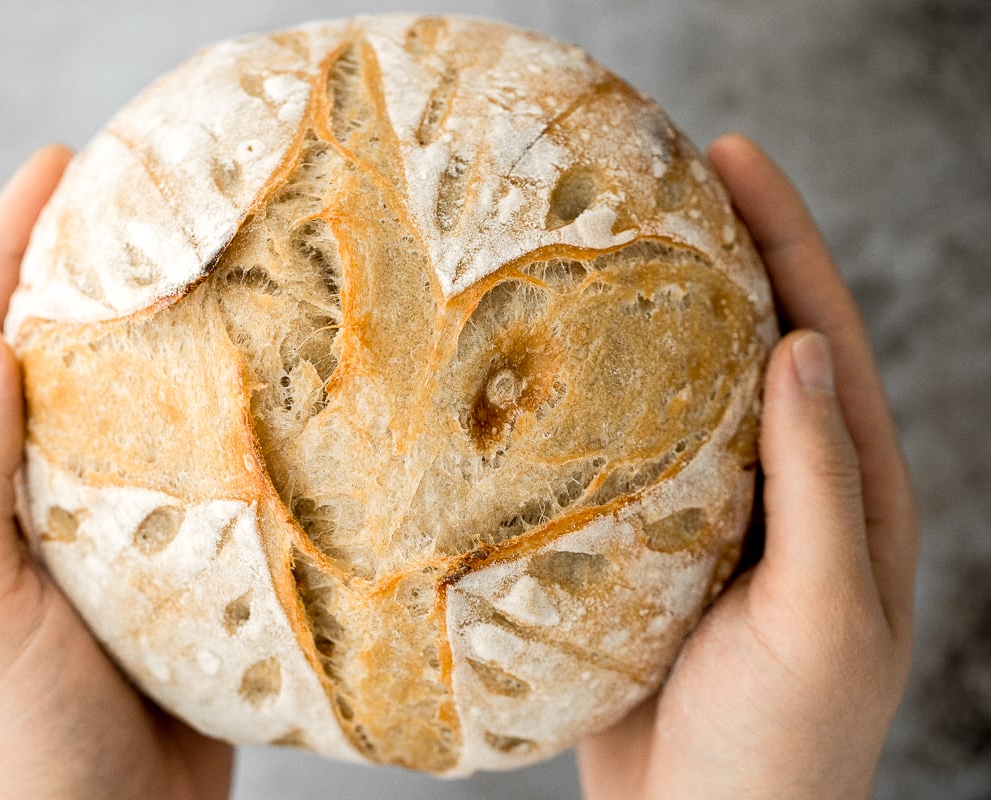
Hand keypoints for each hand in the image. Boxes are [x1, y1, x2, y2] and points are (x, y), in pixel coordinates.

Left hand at [0, 145, 232, 799]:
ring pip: (107, 407)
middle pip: (39, 358)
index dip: (7, 250)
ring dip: (141, 334)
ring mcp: (75, 529)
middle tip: (135, 196)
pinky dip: (191, 414)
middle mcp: (4, 502)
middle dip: (74, 270)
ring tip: (192, 264)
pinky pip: (162, 466)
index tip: (57, 167)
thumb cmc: (18, 739)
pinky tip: (235, 384)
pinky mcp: (141, 559)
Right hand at [576, 135, 918, 798]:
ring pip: (678, 393)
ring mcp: (709, 515)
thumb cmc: (782, 746)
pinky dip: (592, 402)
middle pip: (749, 342)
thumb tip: (804, 344)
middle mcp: (783, 488)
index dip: (785, 238)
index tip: (731, 155)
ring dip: (646, 318)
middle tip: (657, 172)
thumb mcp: (821, 613)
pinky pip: (620, 455)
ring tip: (597, 246)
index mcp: (849, 491)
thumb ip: (818, 483)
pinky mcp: (642, 548)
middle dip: (716, 251)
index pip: (822, 334)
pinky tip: (548, 369)